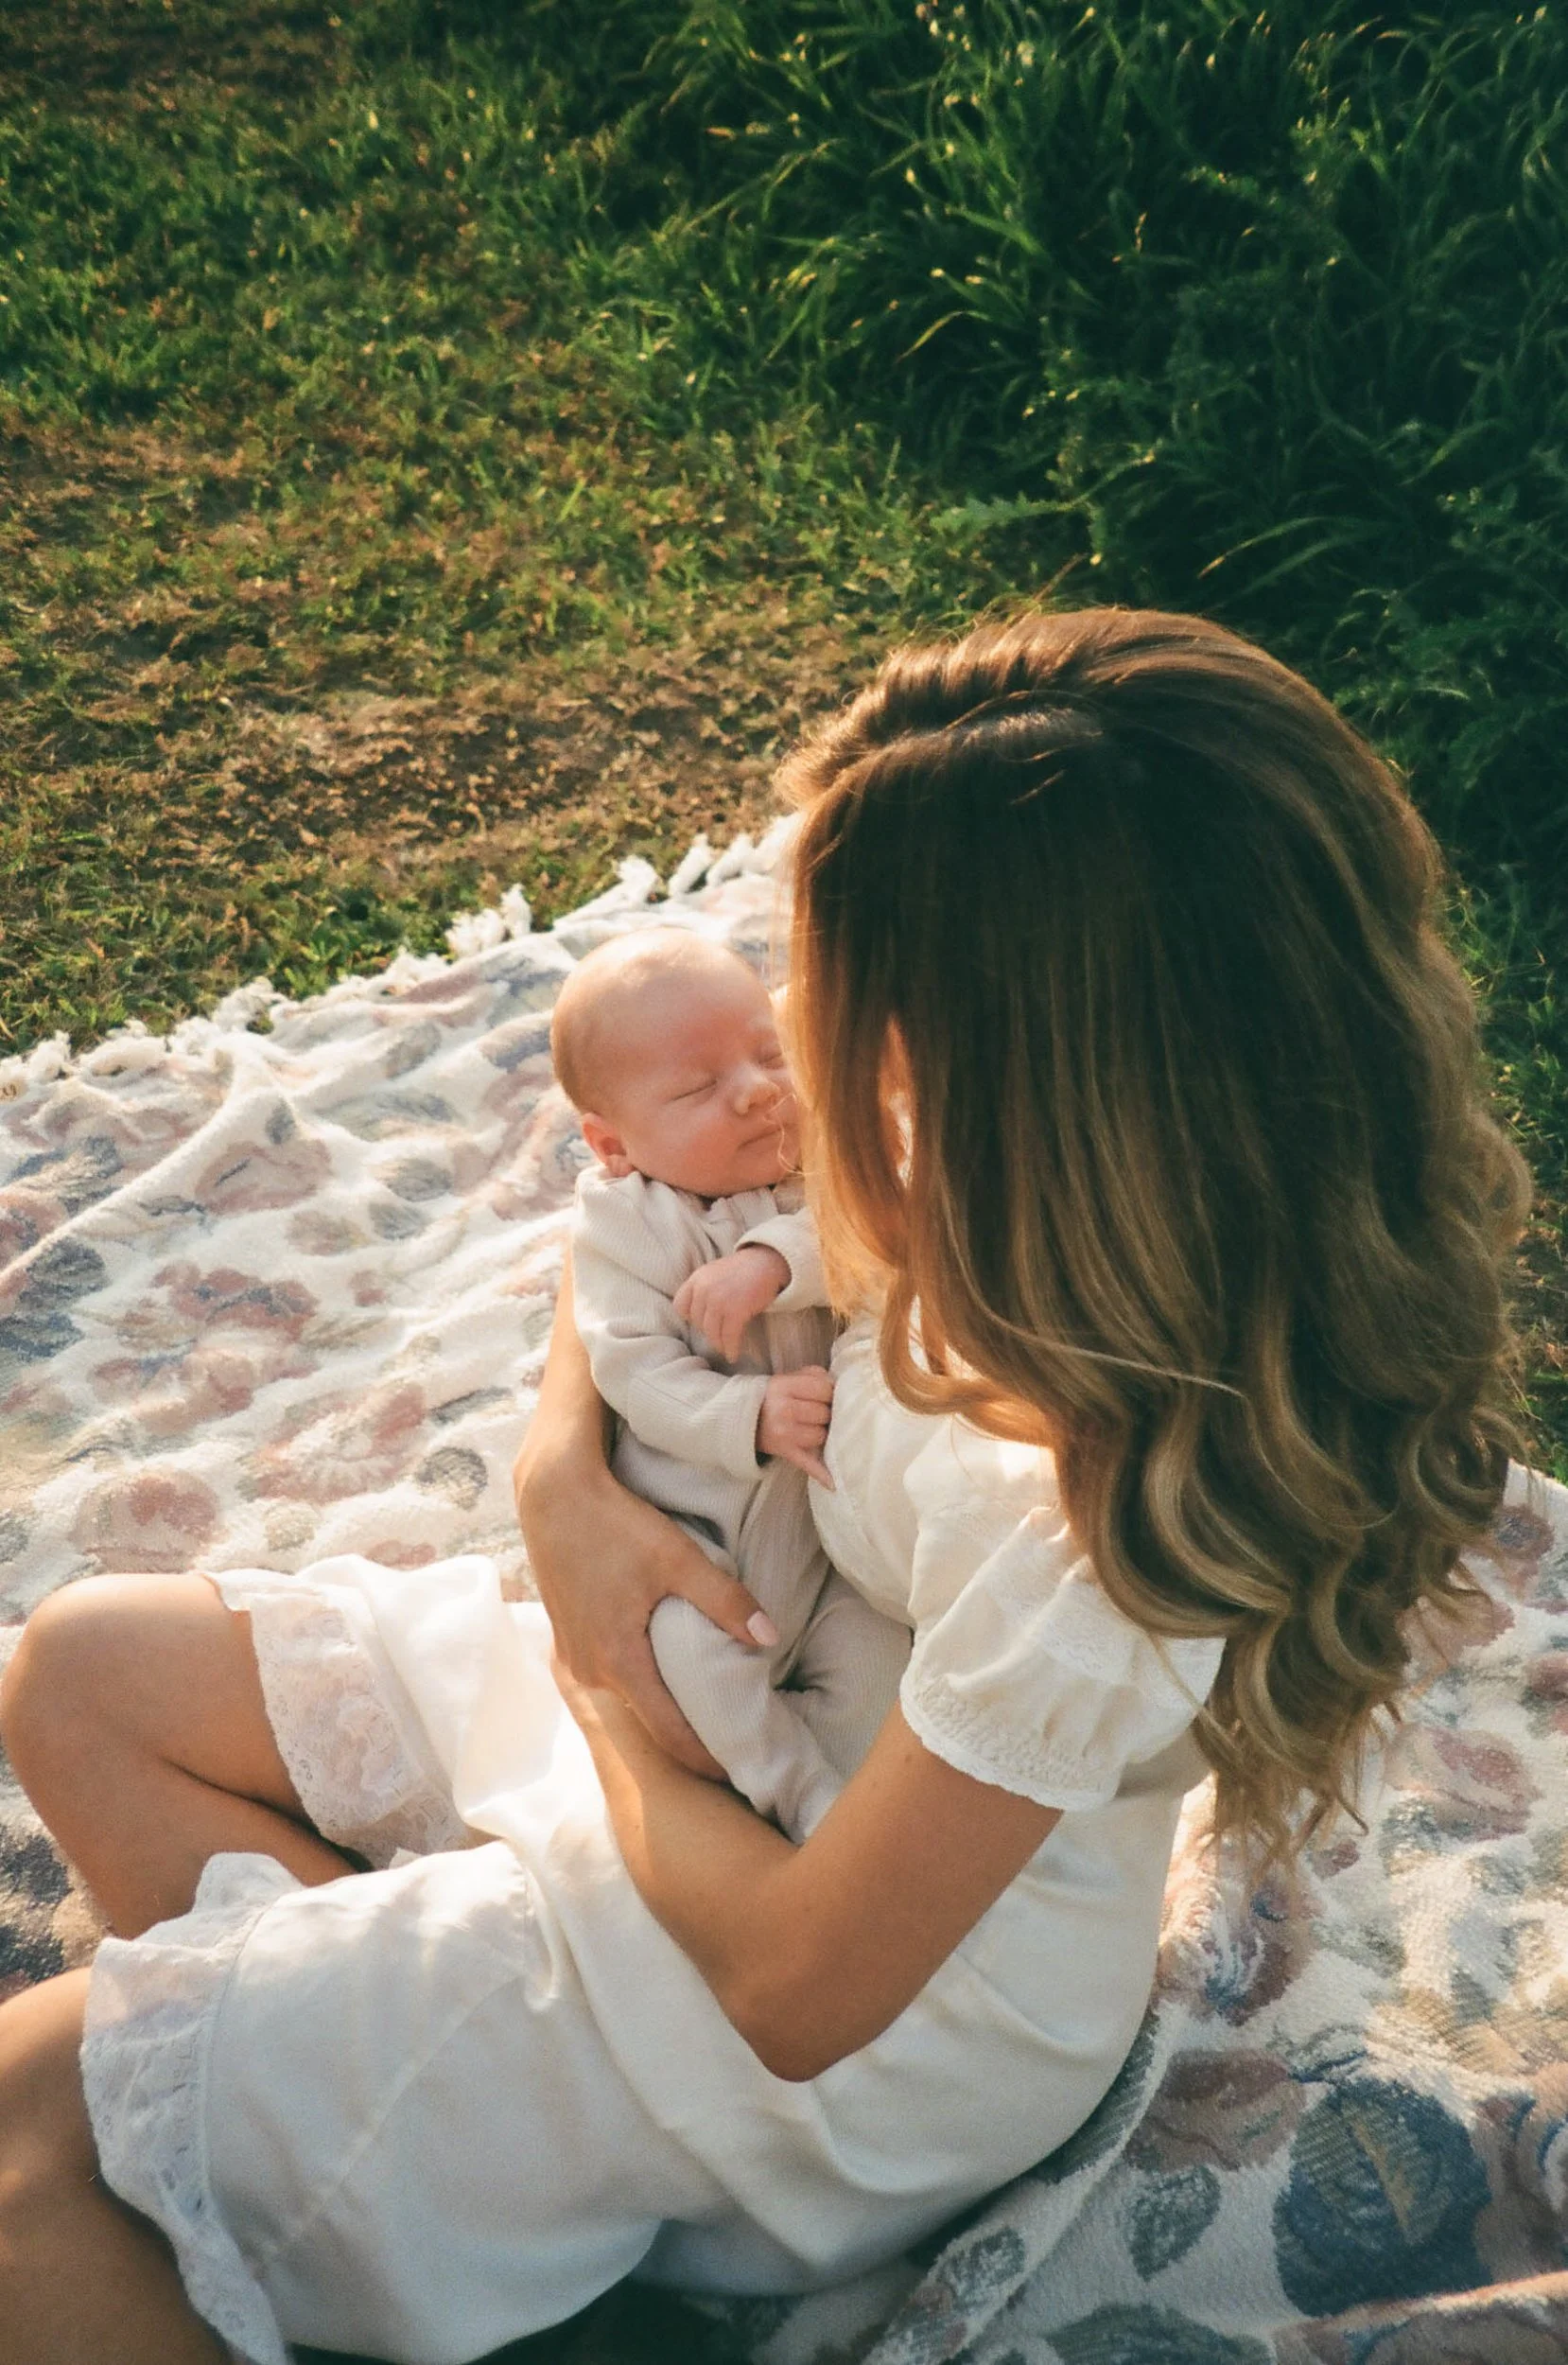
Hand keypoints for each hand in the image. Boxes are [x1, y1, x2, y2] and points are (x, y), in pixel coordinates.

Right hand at [515, 1260, 776, 1778]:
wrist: (553, 1494)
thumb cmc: (615, 1522)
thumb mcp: (676, 1557)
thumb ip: (724, 1599)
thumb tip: (770, 1637)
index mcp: (620, 1662)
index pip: (672, 1735)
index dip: (708, 1760)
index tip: (742, 1775)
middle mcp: (592, 1671)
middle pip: (650, 1723)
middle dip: (691, 1741)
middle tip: (735, 1749)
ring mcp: (575, 1657)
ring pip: (630, 1699)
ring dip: (665, 1710)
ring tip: (707, 1716)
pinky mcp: (570, 1638)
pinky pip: (612, 1676)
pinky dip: (642, 1685)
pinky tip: (666, 1676)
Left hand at [673, 1245, 789, 1361]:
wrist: (767, 1262)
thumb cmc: (743, 1269)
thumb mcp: (714, 1272)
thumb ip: (703, 1288)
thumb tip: (698, 1314)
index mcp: (697, 1278)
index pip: (680, 1305)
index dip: (689, 1317)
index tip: (699, 1322)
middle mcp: (704, 1289)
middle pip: (697, 1322)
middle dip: (707, 1331)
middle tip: (718, 1335)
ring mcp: (719, 1300)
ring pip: (711, 1333)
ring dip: (719, 1343)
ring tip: (724, 1348)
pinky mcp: (735, 1311)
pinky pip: (729, 1337)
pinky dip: (731, 1349)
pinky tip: (733, 1354)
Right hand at [758, 1366, 833, 1486]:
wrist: (745, 1420)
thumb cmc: (773, 1397)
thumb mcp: (787, 1378)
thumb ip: (814, 1375)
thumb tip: (840, 1386)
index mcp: (783, 1387)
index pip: (824, 1389)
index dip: (829, 1392)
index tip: (825, 1396)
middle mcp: (783, 1410)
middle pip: (825, 1413)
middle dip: (826, 1413)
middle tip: (817, 1413)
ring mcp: (784, 1434)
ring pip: (822, 1435)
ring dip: (822, 1432)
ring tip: (811, 1427)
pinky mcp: (786, 1452)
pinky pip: (808, 1463)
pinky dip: (822, 1474)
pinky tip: (834, 1484)